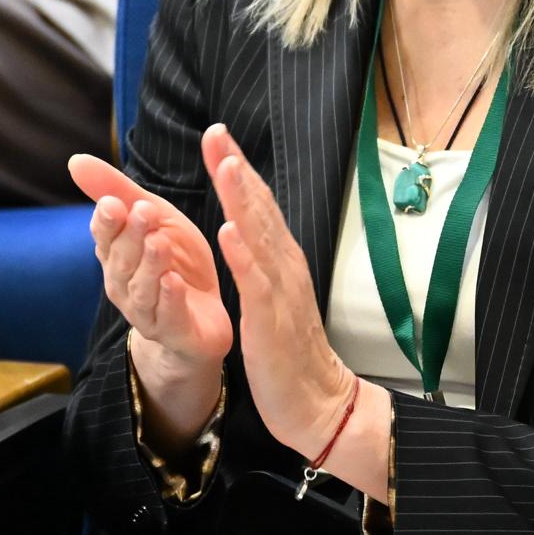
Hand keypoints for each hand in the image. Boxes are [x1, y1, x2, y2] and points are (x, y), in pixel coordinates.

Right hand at [72, 151, 233, 451]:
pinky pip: (167, 315)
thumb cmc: (174, 261)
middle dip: (132, 236)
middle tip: (144, 212)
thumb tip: (74, 160)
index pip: (104, 236)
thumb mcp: (155, 218)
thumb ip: (120, 191)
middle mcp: (123, 284)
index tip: (114, 202)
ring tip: (160, 243)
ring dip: (149, 265)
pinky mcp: (173, 331)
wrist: (203, 316)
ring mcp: (146, 311)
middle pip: (122, 260)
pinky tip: (174, 282)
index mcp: (116, 255)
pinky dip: (169, 299)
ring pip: (142, 288)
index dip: (108, 222)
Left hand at [204, 124, 386, 494]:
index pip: (257, 206)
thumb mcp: (273, 294)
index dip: (238, 169)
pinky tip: (228, 233)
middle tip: (217, 132)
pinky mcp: (273, 321)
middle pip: (260, 209)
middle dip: (237, 168)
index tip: (217, 135)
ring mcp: (281, 291)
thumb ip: (262, 259)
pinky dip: (244, 256)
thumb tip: (247, 224)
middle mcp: (284, 266)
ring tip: (225, 164)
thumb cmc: (290, 349)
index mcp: (280, 260)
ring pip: (260, 237)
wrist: (316, 402)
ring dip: (242, 200)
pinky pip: (257, 284)